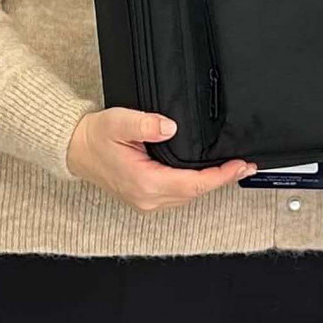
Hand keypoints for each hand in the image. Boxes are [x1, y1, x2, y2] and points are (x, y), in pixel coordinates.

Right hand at [66, 109, 253, 211]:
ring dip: (211, 184)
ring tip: (233, 170)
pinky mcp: (146, 197)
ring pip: (188, 196)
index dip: (221, 176)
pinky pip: (178, 194)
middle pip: (195, 192)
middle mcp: (147, 198)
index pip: (193, 184)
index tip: (240, 165)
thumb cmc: (96, 136)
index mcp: (144, 183)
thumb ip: (145, 123)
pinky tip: (208, 174)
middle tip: (246, 166)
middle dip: (222, 180)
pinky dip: (197, 185)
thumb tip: (170, 126)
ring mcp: (146, 201)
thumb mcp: (118, 121)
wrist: (76, 149)